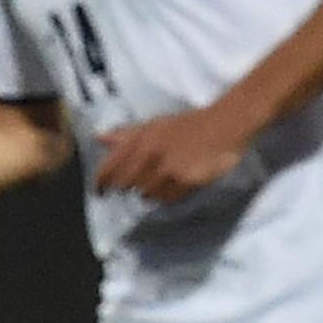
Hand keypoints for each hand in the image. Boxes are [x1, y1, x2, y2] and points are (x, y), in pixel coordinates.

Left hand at [94, 102, 253, 203]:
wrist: (223, 126)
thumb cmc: (188, 124)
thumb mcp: (155, 125)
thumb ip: (126, 134)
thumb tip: (98, 138)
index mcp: (140, 138)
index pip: (110, 166)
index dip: (101, 182)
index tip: (100, 191)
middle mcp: (149, 154)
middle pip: (127, 184)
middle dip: (128, 188)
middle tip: (134, 188)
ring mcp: (167, 169)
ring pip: (147, 194)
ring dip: (151, 192)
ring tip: (161, 184)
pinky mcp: (184, 180)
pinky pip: (167, 198)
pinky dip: (168, 196)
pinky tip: (176, 185)